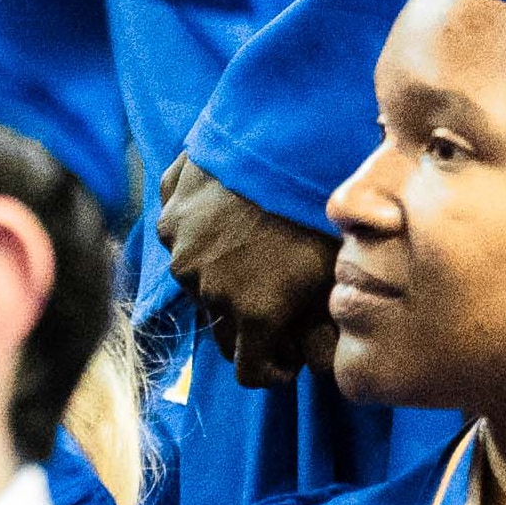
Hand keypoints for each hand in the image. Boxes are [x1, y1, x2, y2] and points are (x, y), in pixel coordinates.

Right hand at [156, 158, 340, 386]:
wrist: (286, 132)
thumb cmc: (321, 203)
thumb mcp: (335, 270)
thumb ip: (324, 328)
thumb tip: (322, 364)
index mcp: (252, 313)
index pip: (249, 372)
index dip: (271, 369)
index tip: (287, 355)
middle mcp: (208, 289)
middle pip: (222, 328)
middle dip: (246, 323)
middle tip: (274, 295)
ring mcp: (183, 247)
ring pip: (198, 279)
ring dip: (221, 273)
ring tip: (253, 241)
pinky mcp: (170, 209)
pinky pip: (180, 232)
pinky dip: (199, 230)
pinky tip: (228, 208)